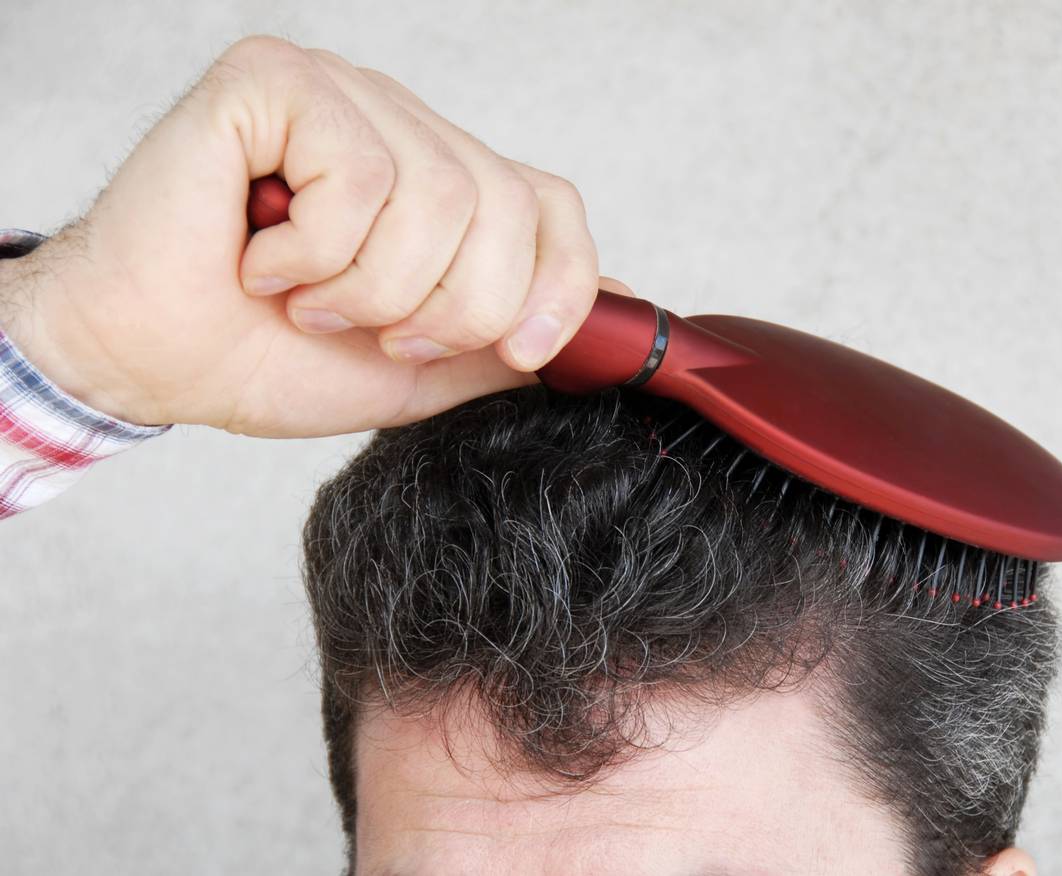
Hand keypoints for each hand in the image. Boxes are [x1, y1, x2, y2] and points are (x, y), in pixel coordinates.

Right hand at [0, 36, 603, 436]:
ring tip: (307, 297)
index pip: (552, 205)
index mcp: (443, 182)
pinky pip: (360, 175)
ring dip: (367, 288)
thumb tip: (620, 309)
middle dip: (445, 308)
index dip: (557, 287)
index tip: (516, 351)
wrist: (153, 359)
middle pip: (503, 206)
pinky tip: (263, 255)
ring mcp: (346, 94)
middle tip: (372, 329)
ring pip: (438, 197)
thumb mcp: (421, 369)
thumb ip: (509, 339)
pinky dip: (313, 252)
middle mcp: (403, 126)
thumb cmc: (269, 355)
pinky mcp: (281, 81)